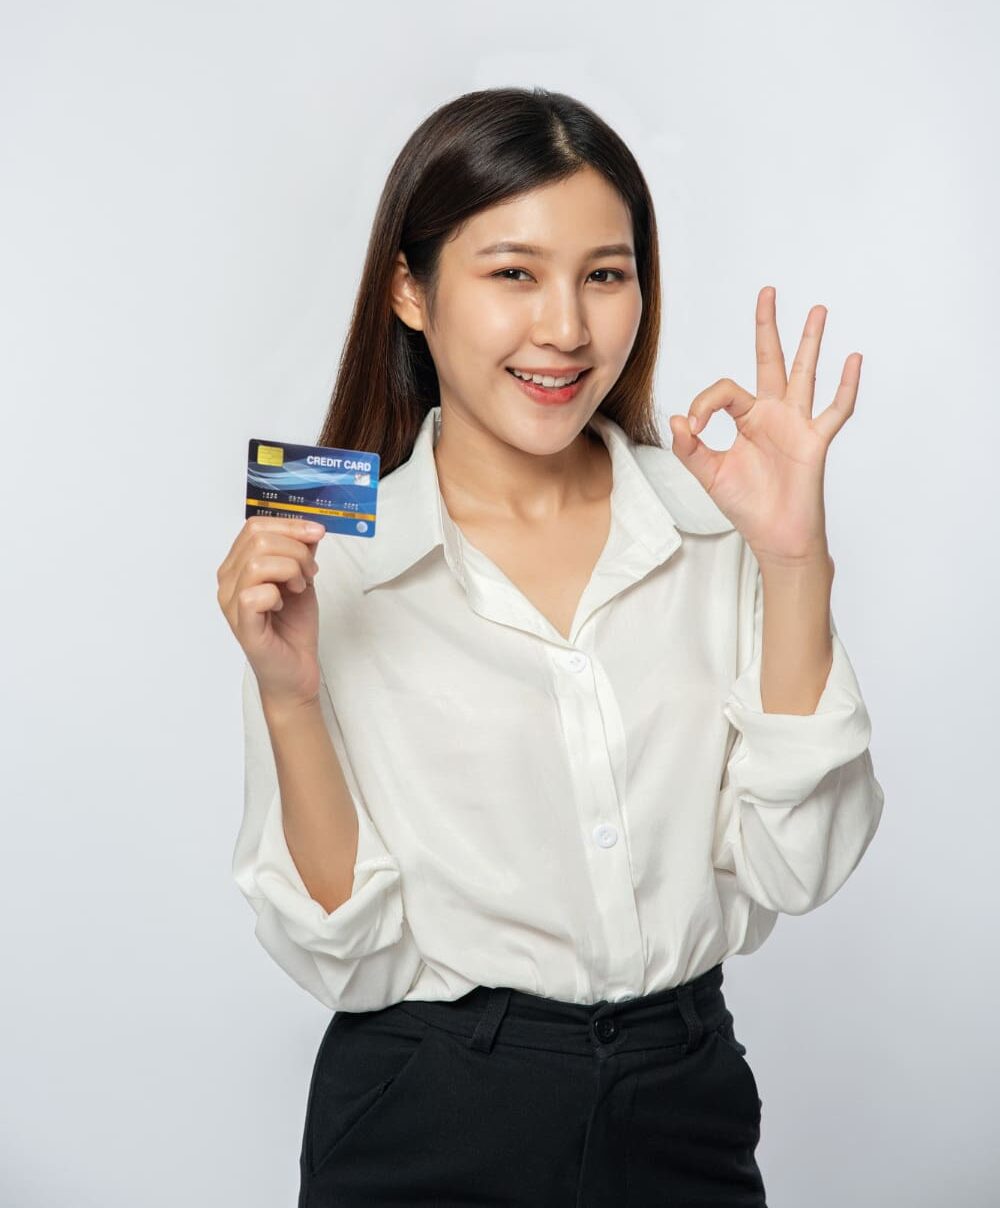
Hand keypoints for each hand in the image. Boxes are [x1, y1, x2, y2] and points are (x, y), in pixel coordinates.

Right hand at [216, 516, 325, 707]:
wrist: (297, 668)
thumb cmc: (293, 627)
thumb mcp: (302, 579)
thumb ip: (301, 552)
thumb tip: (310, 528)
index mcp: (238, 566)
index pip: (254, 527)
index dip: (289, 524)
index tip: (317, 532)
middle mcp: (228, 581)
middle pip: (257, 539)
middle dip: (296, 549)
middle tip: (310, 571)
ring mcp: (231, 603)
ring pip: (257, 563)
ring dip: (290, 569)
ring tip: (299, 587)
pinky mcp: (242, 624)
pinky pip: (255, 594)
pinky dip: (277, 594)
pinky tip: (282, 606)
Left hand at [668, 286, 861, 566]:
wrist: (775, 537)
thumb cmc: (747, 506)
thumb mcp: (710, 475)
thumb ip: (691, 449)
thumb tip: (679, 419)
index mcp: (747, 419)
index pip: (725, 391)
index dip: (706, 402)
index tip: (696, 428)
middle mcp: (773, 414)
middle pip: (770, 360)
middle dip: (768, 326)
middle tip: (767, 292)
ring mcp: (797, 424)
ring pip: (805, 374)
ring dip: (810, 342)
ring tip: (817, 309)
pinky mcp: (815, 441)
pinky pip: (835, 409)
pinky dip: (846, 385)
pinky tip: (853, 358)